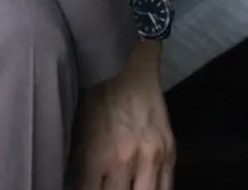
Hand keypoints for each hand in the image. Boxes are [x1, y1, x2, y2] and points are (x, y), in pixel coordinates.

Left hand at [75, 45, 174, 189]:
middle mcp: (124, 161)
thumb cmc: (99, 95)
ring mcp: (150, 159)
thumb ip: (81, 160)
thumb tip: (77, 183)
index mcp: (96, 153)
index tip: (83, 188)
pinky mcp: (170, 154)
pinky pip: (166, 189)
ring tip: (125, 185)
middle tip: (104, 184)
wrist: (131, 69)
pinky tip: (143, 187)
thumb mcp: (81, 125)